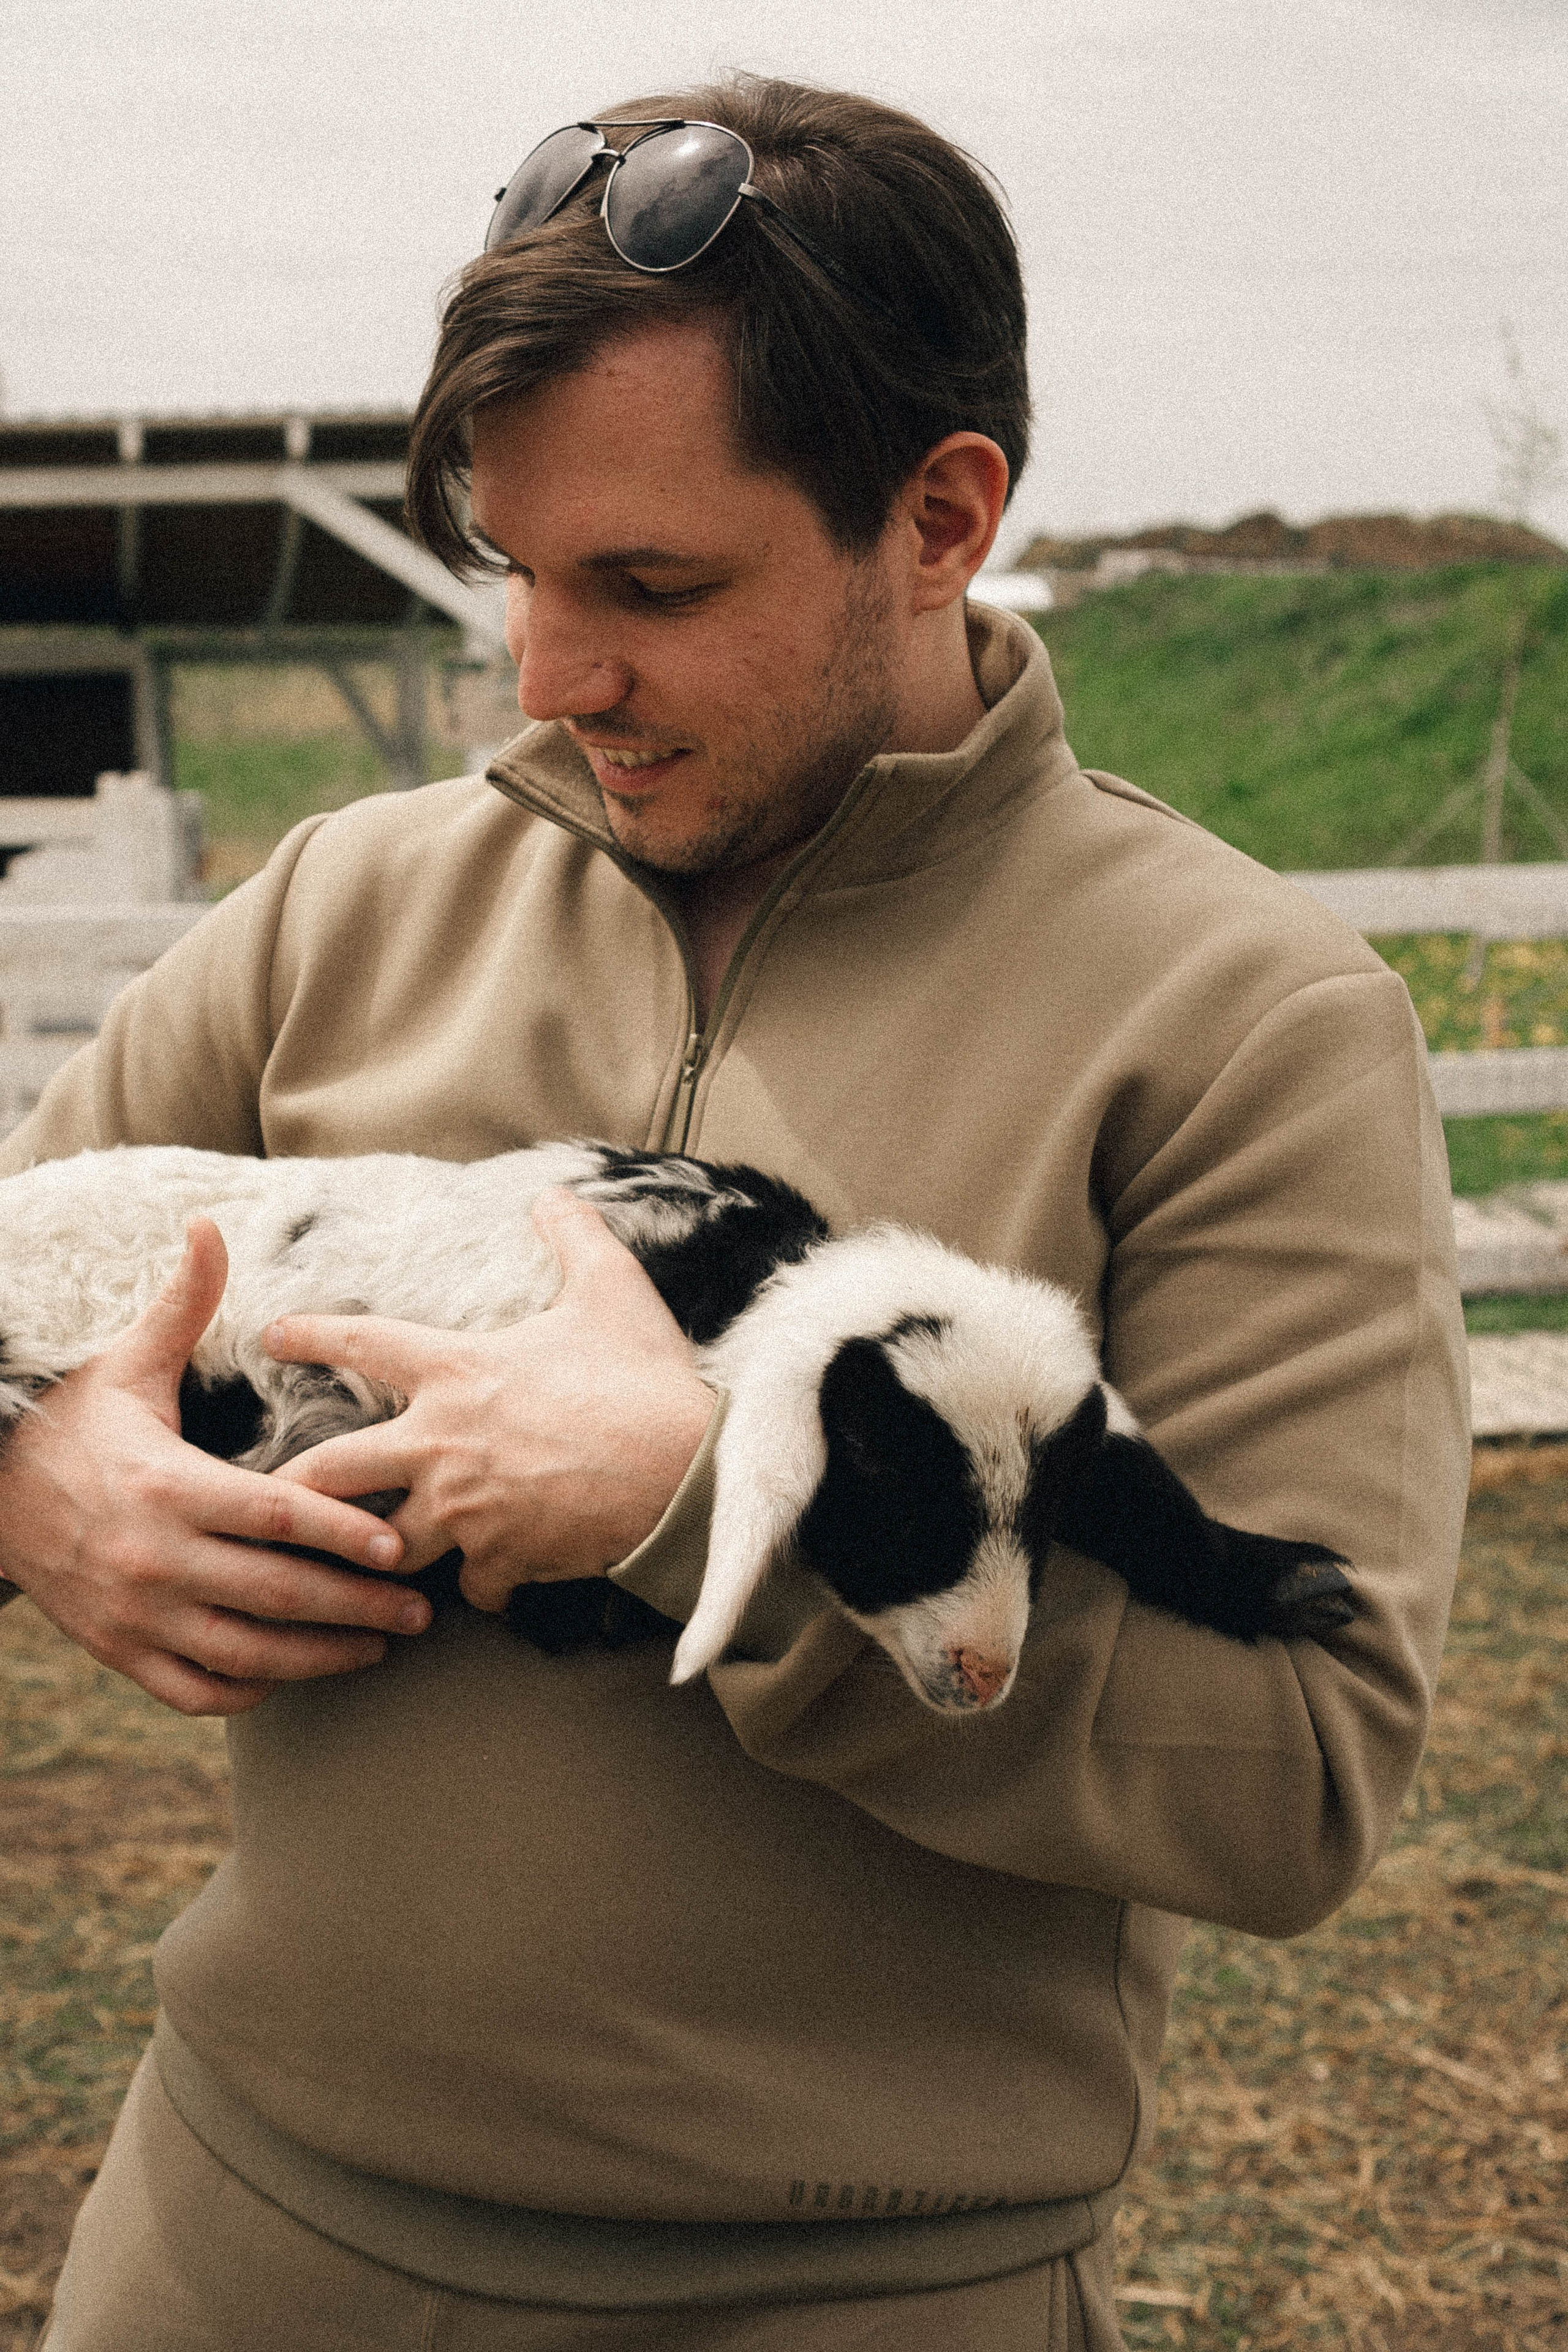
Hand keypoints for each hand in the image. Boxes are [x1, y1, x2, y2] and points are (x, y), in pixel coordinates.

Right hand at [0, 1218, 426, 1715]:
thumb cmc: (73, 1422)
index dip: (340, 1531)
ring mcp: (134, 1615)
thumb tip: (210, 1224)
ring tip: (381, 1644)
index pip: (272, 1515)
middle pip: (274, 1594)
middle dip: (357, 1605)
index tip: (399, 1542)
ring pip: (245, 1655)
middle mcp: (153, 1558)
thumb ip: (183, 1302)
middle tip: (423, 1610)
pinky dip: (249, 1689)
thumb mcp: (127, 1362)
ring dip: (321, 1657)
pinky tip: (295, 1671)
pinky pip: (195, 1690)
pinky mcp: (118, 1652)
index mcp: (166, 1485)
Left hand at [265, 1190, 714, 1611]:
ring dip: (376, 1552)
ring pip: (384, 1545)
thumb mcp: (611, 1290)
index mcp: (457, 1373)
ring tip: (366, 1559)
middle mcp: (442, 1443)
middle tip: (274, 1495)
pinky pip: (472, 1585)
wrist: (685, 1471)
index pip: (363, 1343)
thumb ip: (574, 1237)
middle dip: (296, 1487)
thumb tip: (554, 1194)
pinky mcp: (501, 1559)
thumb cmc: (644, 1378)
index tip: (272, 1335)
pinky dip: (480, 1585)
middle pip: (333, 1470)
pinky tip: (489, 1585)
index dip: (311, 1334)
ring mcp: (465, 1508)